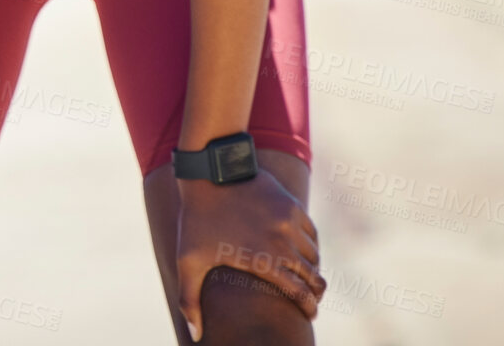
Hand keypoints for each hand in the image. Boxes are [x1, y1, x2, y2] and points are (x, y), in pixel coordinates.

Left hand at [176, 171, 324, 340]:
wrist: (209, 173)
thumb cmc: (196, 220)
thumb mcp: (188, 261)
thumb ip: (189, 300)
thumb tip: (195, 334)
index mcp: (263, 260)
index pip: (300, 293)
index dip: (308, 308)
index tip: (309, 314)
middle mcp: (282, 242)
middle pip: (314, 276)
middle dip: (315, 292)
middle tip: (311, 300)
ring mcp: (289, 221)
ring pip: (314, 254)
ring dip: (312, 267)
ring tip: (306, 275)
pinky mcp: (291, 204)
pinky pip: (311, 232)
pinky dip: (311, 245)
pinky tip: (303, 250)